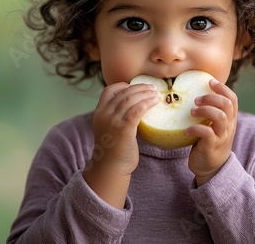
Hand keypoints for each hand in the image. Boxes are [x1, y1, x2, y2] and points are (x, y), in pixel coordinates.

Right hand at [83, 82, 159, 207]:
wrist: (110, 168)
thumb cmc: (114, 150)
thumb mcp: (109, 128)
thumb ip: (116, 117)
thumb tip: (135, 107)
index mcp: (99, 112)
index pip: (109, 90)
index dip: (123, 86)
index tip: (135, 87)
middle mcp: (104, 114)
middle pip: (123, 93)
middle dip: (139, 88)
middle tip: (152, 87)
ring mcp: (113, 120)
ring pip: (131, 99)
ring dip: (145, 93)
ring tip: (156, 93)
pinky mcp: (124, 128)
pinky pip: (137, 110)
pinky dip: (147, 103)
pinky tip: (155, 102)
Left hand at [185, 79, 237, 185]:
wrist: (212, 169)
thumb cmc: (209, 143)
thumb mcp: (214, 126)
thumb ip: (211, 112)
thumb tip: (194, 93)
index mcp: (229, 120)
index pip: (232, 99)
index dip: (222, 88)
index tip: (209, 81)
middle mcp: (228, 127)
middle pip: (227, 105)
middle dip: (211, 98)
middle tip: (196, 100)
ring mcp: (221, 137)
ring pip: (219, 116)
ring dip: (204, 110)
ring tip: (191, 112)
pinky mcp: (212, 146)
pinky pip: (206, 133)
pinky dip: (195, 128)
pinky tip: (187, 130)